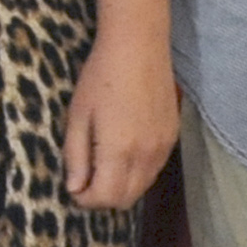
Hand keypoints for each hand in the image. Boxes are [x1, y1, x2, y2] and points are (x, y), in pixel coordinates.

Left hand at [63, 24, 177, 210]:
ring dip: (122, 187)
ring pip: (143, 187)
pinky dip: (137, 173)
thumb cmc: (100, 77)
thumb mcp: (78, 115)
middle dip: (103, 198)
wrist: (139, 46)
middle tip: (85, 181)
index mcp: (119, 151)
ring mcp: (164, 148)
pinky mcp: (173, 137)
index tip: (73, 188)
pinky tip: (123, 153)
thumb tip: (75, 188)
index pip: (105, 197)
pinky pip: (154, 170)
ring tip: (102, 167)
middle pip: (126, 199)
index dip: (86, 199)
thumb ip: (76, 155)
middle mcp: (147, 156)